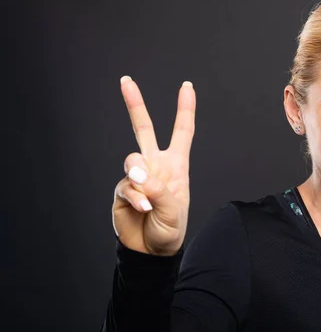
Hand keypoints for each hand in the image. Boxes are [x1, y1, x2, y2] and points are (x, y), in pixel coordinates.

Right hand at [112, 76, 195, 255]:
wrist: (151, 250)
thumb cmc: (170, 229)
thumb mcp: (174, 209)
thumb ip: (157, 188)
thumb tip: (136, 173)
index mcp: (176, 165)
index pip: (182, 132)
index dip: (185, 109)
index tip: (187, 87)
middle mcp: (155, 165)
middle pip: (143, 129)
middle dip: (135, 104)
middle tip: (126, 81)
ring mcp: (137, 176)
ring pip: (132, 159)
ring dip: (139, 178)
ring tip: (148, 200)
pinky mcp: (122, 189)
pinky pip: (125, 185)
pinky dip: (135, 197)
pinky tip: (143, 208)